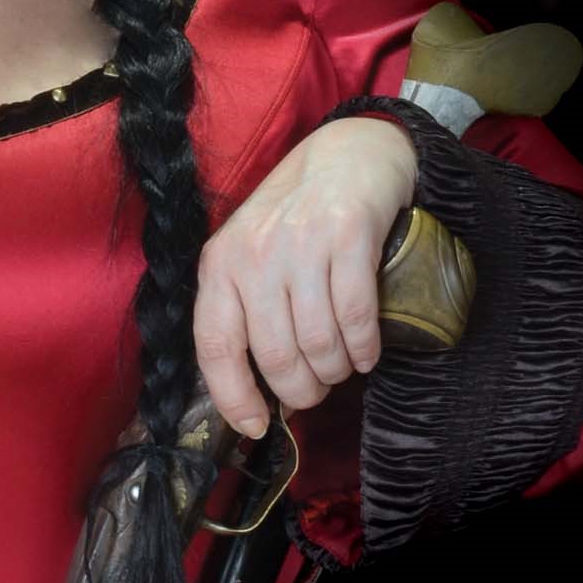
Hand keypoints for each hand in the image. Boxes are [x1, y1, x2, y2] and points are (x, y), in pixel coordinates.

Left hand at [192, 117, 418, 426]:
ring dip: (336, 371)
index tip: (257, 427)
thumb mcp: (250, 257)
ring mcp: (302, 245)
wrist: (346, 156)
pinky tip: (367, 352)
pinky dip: (364, 348)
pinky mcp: (349, 237)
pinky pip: (356, 317)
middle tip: (316, 390)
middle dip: (301, 390)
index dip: (235, 397)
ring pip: (319, 342)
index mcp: (220, 266)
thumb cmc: (294, 219)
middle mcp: (255, 256)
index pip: (216, 347)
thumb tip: (253, 395)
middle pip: (276, 355)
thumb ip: (245, 312)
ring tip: (341, 367)